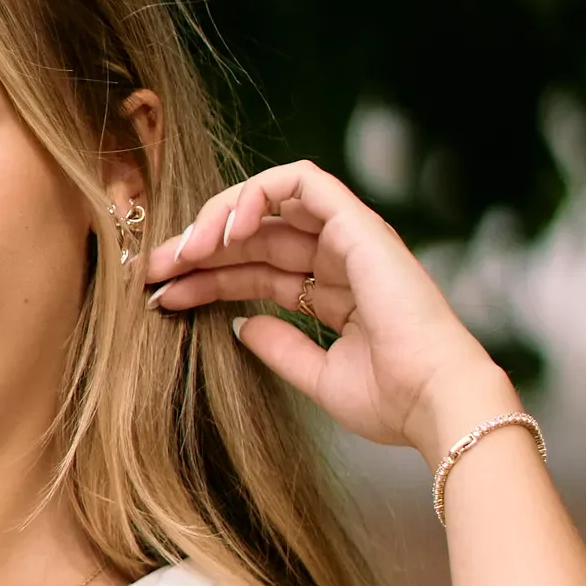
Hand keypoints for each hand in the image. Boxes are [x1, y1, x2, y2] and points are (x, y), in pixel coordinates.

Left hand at [145, 159, 516, 467]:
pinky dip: (257, 195)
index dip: (206, 280)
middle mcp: (341, 259)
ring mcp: (351, 238)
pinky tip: (222, 233)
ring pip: (271, 203)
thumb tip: (238, 324)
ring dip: (216, 220)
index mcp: (335, 294)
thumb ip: (279, 347)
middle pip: (254, 239)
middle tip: (150, 271)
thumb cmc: (393, 400)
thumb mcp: (318, 377)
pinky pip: (302, 183)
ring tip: (179, 254)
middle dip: (197, 250)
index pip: (257, 272)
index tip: (162, 297)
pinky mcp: (359, 223)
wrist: (435, 402)